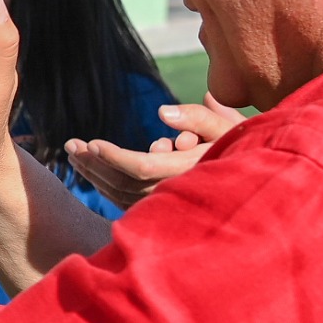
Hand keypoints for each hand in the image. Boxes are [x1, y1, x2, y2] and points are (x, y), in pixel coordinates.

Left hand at [63, 96, 243, 208]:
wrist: (251, 185)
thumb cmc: (240, 148)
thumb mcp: (226, 127)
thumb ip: (198, 116)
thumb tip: (162, 112)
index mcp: (189, 173)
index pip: (142, 168)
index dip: (114, 157)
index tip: (92, 143)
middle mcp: (175, 194)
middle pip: (123, 182)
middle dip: (95, 163)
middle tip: (70, 145)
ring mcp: (166, 207)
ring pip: (121, 194)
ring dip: (95, 174)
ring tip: (74, 155)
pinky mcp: (159, 210)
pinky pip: (125, 200)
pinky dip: (105, 185)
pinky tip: (91, 170)